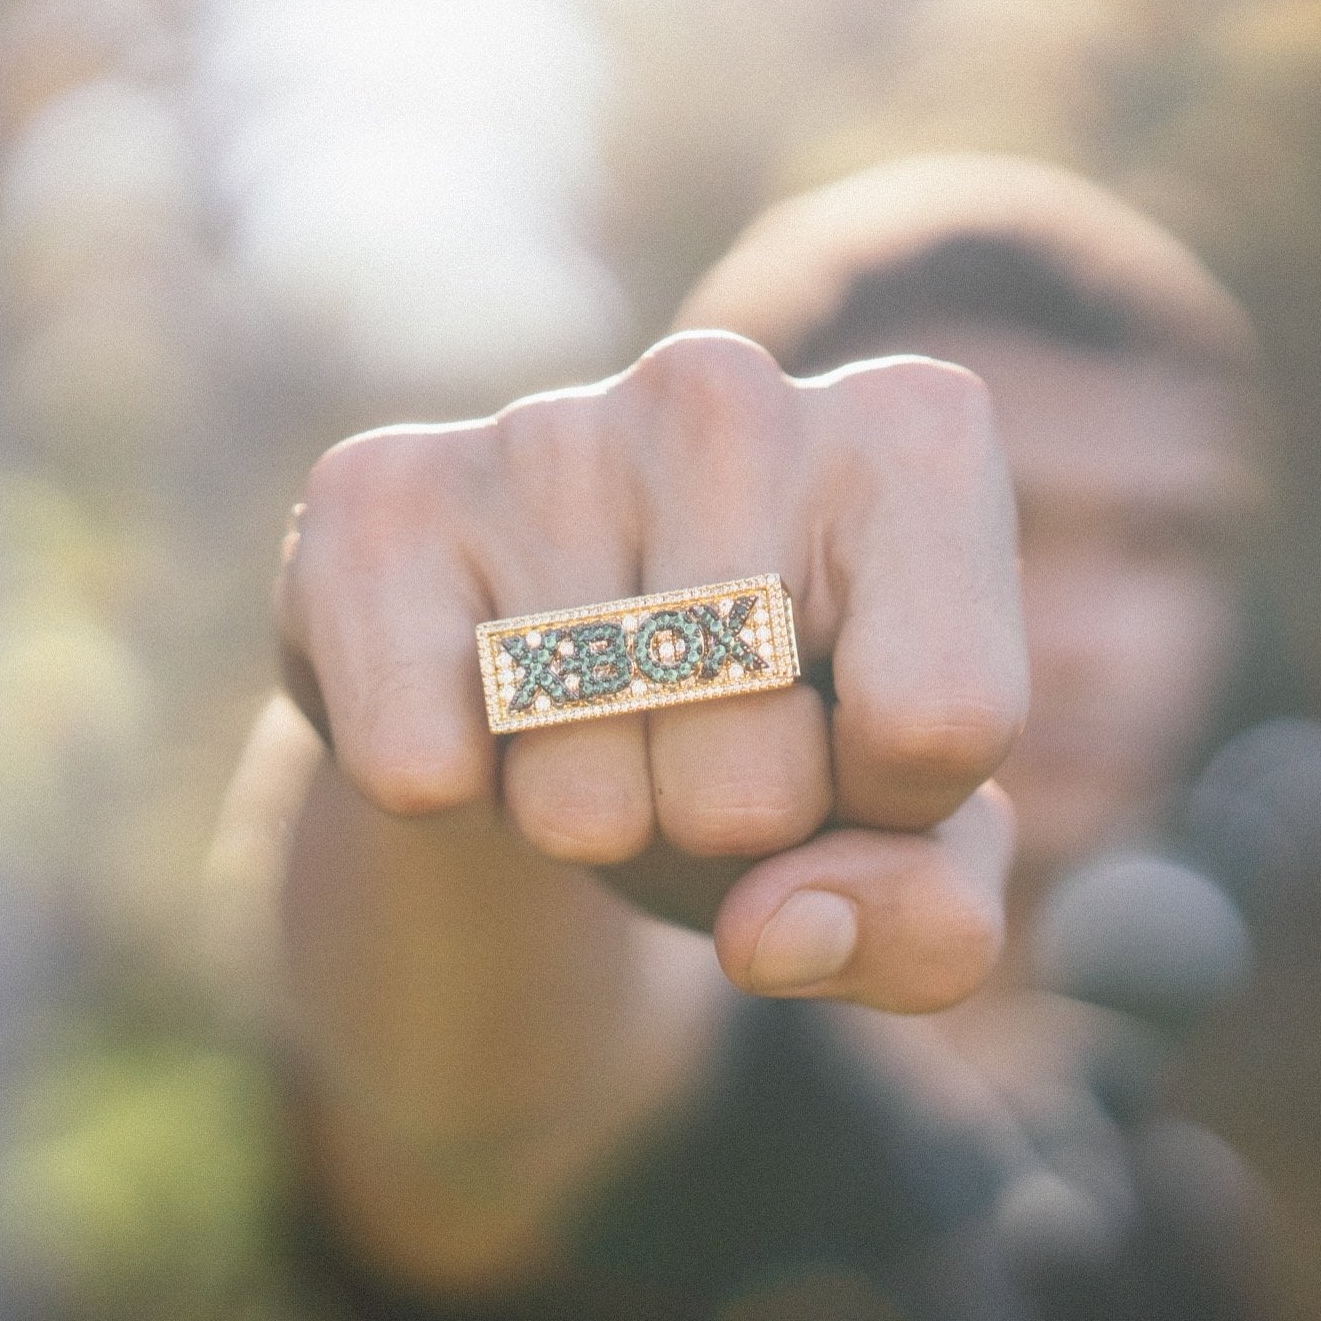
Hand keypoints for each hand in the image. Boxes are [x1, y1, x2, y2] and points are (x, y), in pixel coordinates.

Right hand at [275, 331, 1027, 1011]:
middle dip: (725, 833)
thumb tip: (776, 929)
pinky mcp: (379, 497)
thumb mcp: (904, 848)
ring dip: (590, 823)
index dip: (886, 811)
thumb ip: (934, 923)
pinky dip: (451, 800)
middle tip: (691, 740)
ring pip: (584, 803)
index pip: (942, 725)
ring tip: (592, 718)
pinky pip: (417, 770)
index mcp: (915, 438)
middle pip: (758, 787)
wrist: (557, 661)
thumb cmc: (766, 732)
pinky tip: (474, 700)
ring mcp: (544, 429)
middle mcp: (732, 391)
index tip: (848, 748)